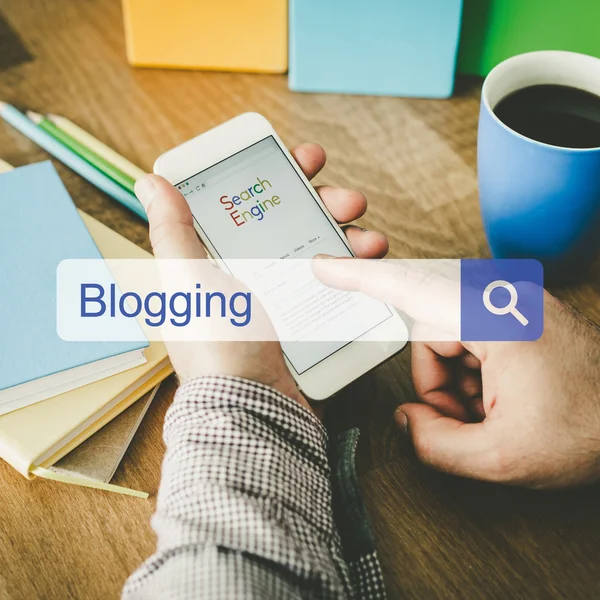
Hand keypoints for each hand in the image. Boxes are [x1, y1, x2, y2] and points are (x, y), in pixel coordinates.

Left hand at [135, 143, 387, 411]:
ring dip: (349, 235)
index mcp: (221, 261)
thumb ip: (173, 233)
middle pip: (295, 222)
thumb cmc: (217, 347)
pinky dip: (356, 271)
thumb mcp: (188, 284)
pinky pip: (337, 285)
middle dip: (325, 203)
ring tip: (369, 237)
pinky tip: (370, 264)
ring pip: (322, 250)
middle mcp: (253, 275)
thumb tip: (150, 181)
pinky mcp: (310, 320)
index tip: (305, 162)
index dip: (280, 178)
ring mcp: (285, 298)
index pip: (252, 203)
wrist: (254, 411)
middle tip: (348, 199)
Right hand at [313, 258, 599, 487]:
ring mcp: (513, 303)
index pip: (409, 288)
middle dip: (435, 383)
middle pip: (427, 331)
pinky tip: (500, 401)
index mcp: (497, 319)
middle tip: (464, 419)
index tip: (325, 266)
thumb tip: (406, 418)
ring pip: (446, 339)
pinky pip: (469, 339)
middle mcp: (504, 298)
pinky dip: (471, 375)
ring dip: (454, 383)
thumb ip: (433, 443)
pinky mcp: (518, 313)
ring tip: (490, 414)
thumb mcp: (502, 457)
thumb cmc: (592, 432)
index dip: (359, 278)